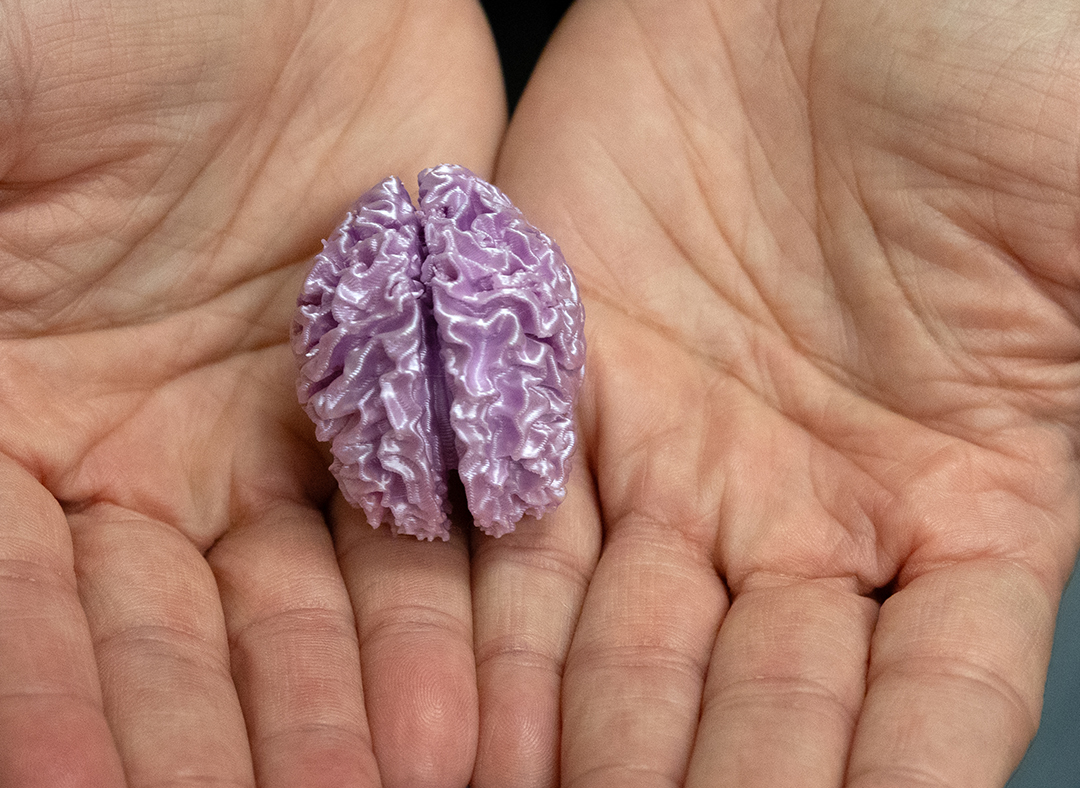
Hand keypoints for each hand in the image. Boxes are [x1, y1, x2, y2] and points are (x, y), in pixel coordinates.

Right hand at [0, 1, 502, 785]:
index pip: (6, 598)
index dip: (42, 709)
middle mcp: (137, 441)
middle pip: (173, 636)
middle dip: (222, 745)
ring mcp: (278, 418)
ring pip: (314, 601)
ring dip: (352, 705)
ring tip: (406, 786)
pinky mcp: (402, 377)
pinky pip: (430, 507)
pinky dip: (449, 597)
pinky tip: (474, 691)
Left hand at [471, 1, 1079, 785]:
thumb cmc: (1005, 59)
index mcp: (966, 497)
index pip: (925, 701)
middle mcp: (801, 500)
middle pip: (745, 700)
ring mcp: (666, 442)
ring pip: (609, 635)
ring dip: (568, 741)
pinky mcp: (545, 365)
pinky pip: (497, 506)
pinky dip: (474, 610)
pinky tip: (450, 705)